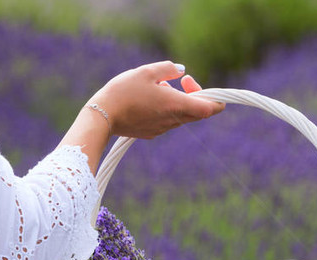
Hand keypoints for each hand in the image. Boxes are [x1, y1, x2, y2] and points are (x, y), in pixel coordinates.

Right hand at [90, 61, 224, 138]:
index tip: (194, 83)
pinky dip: (166, 109)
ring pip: (183, 115)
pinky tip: (148, 99)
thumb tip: (181, 71)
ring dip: (178, 101)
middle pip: (199, 112)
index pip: (212, 108)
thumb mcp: (146, 71)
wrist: (102, 117)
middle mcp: (174, 120)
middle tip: (180, 81)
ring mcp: (164, 129)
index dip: (214, 97)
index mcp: (177, 105)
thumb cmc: (124, 92)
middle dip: (194, 95)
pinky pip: (168, 120)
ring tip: (158, 87)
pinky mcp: (153, 132)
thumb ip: (167, 69)